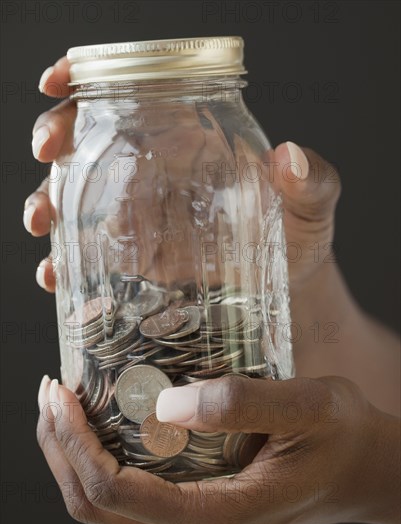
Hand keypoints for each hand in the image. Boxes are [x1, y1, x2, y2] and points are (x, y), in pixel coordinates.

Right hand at [23, 58, 339, 293]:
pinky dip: (66, 263)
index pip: (136, 94)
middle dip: (57, 139)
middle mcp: (159, 171)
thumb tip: (289, 158)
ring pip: (78, 196)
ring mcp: (142, 214)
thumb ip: (312, 181)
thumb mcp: (312, 205)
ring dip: (48, 203)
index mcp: (194, 139)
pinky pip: (91, 254)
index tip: (61, 83)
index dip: (90, 81)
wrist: (286, 286)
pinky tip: (58, 275)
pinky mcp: (136, 257)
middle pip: (91, 139)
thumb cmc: (298, 236)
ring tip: (43, 221)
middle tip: (48, 153)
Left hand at [37, 374, 399, 523]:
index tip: (61, 393)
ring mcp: (193, 519)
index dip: (75, 443)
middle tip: (51, 392)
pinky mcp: (197, 500)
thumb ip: (240, 405)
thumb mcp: (306, 409)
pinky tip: (105, 415)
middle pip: (94, 504)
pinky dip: (102, 453)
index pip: (114, 490)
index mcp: (216, 517)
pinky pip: (130, 487)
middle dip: (60, 448)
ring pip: (105, 501)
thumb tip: (165, 407)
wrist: (366, 470)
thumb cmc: (342, 438)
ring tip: (64, 402)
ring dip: (74, 452)